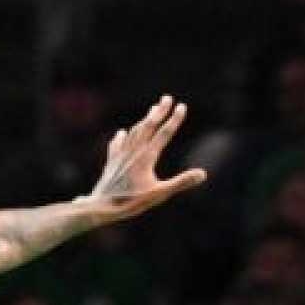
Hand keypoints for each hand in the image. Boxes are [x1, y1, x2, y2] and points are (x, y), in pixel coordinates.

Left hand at [86, 95, 207, 220]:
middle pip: (148, 126)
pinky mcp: (112, 162)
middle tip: (167, 97)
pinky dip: (123, 137)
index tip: (182, 106)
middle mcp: (133, 152)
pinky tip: (122, 133)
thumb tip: (203, 173)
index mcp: (146, 157)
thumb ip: (181, 182)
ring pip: (134, 132)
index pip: (164, 133)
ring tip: (152, 110)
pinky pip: (117, 144)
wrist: (101, 206)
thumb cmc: (132, 202)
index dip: (174, 119)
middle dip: (159, 111)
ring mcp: (121, 155)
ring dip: (144, 120)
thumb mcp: (160, 194)